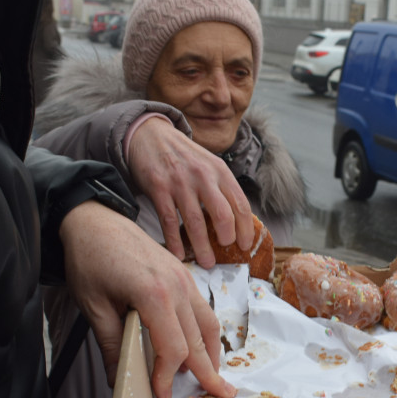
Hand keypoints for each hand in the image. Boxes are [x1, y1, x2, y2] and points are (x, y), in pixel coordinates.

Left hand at [59, 200, 236, 397]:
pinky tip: (197, 346)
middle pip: (199, 340)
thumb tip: (118, 380)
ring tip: (211, 375)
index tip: (160, 395)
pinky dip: (205, 332)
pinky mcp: (183, 274)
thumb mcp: (93, 306)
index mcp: (155, 294)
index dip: (169, 376)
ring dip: (211, 352)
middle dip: (208, 372)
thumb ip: (111, 344)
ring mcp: (185, 278)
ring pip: (209, 324)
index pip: (174, 348)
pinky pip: (203, 309)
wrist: (94, 219)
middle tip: (220, 395)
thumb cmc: (89, 258)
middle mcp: (178, 286)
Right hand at [126, 117, 253, 267]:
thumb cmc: (184, 156)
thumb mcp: (209, 164)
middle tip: (225, 252)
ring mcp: (180, 183)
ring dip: (202, 247)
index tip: (245, 246)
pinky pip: (169, 221)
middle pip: (223, 215)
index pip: (240, 205)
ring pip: (195, 223)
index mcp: (220, 171)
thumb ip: (222, 188)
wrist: (150, 135)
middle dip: (227, 239)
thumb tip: (237, 222)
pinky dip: (175, 242)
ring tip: (206, 262)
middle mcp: (203, 176)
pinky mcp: (159, 189)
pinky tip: (179, 255)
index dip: (246, 229)